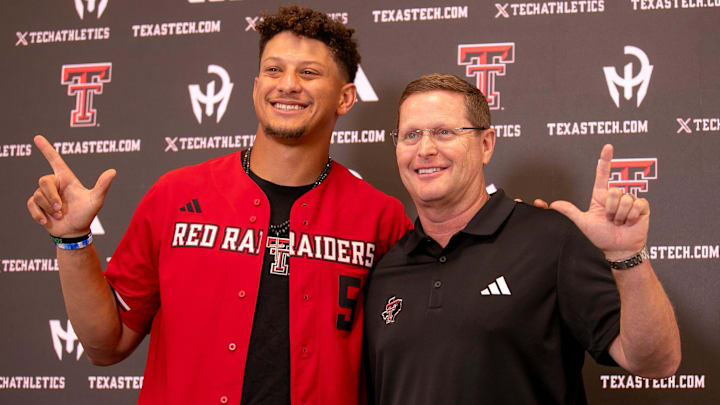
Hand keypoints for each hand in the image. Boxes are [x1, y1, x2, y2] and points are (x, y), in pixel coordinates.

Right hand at [26, 135, 115, 237]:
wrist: (75, 232)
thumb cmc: (86, 214)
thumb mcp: (96, 200)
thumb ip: (102, 185)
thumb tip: (113, 171)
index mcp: (67, 179)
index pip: (55, 160)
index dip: (46, 149)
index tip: (37, 138)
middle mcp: (55, 184)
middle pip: (43, 180)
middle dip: (52, 196)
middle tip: (61, 208)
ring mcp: (45, 195)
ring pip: (38, 194)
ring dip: (49, 207)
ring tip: (59, 214)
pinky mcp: (37, 205)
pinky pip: (31, 204)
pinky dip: (38, 214)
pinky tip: (47, 221)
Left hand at [539, 144, 648, 259]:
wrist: (617, 249)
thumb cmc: (599, 237)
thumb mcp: (582, 223)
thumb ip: (569, 212)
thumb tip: (553, 204)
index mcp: (601, 196)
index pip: (603, 175)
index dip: (605, 160)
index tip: (608, 147)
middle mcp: (615, 196)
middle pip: (614, 190)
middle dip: (610, 208)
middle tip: (610, 219)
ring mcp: (629, 201)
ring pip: (625, 198)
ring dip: (620, 214)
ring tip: (619, 222)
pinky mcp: (642, 207)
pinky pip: (636, 204)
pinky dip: (630, 216)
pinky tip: (629, 222)